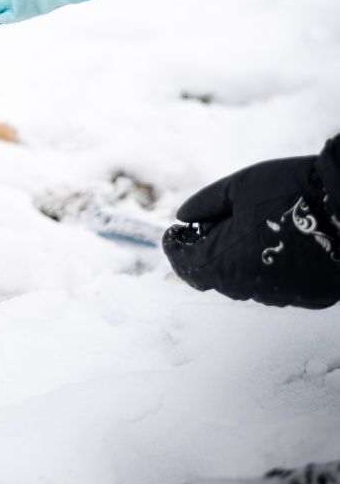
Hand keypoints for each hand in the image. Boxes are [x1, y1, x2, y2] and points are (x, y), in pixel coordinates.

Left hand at [162, 137, 339, 307]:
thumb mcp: (238, 186)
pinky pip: (276, 286)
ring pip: (245, 284)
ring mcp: (284, 296)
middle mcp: (252, 287)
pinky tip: (274, 243)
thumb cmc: (290, 190)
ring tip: (244, 230)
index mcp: (228, 262)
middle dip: (204, 252)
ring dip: (236, 262)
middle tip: (206, 227)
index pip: (186, 265)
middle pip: (214, 277)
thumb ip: (205, 204)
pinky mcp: (309, 297)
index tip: (175, 232)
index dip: (174, 247)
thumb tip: (183, 217)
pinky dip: (266, 268)